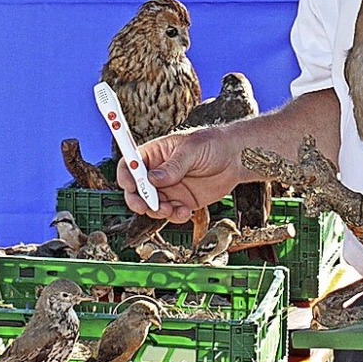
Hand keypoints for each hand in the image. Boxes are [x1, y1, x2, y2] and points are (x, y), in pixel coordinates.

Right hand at [117, 125, 241, 222]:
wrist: (236, 158)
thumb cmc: (213, 144)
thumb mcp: (192, 149)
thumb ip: (174, 165)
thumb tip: (154, 179)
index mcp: (155, 154)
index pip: (130, 164)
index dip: (126, 175)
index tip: (130, 186)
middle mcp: (158, 173)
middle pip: (136, 190)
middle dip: (138, 200)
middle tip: (146, 207)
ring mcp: (169, 188)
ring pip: (152, 205)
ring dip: (157, 211)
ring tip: (171, 209)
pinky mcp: (182, 201)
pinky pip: (171, 213)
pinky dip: (175, 216)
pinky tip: (186, 212)